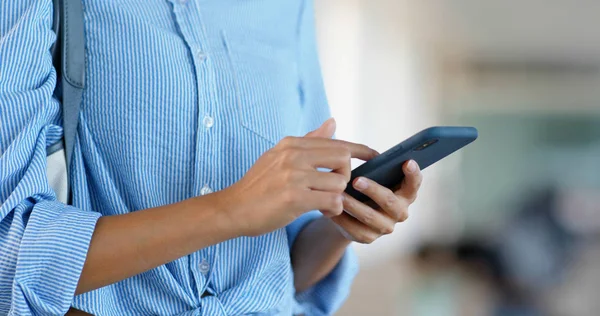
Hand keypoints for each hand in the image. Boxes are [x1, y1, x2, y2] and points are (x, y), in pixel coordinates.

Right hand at [219, 119, 377, 236]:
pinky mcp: (295, 197)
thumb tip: (333, 121)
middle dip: (344, 177)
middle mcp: (293, 155)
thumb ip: (309, 141)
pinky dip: (332, 209)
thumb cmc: (258, 185)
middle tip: (332, 188)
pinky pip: (332, 201)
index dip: (359, 149)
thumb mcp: (279, 156)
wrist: (233, 208)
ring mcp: (294, 175)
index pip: (335, 142)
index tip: (374, 155)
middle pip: (342, 159)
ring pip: (339, 183)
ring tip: (322, 203)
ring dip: (336, 197)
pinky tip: (321, 210)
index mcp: (292, 144)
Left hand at [330, 160, 422, 243]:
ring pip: (369, 216)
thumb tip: (367, 152)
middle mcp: (400, 212)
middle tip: (356, 180)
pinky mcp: (369, 237)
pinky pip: (354, 228)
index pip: (414, 183)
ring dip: (353, 205)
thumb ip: (376, 166)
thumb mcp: (374, 176)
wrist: (353, 215)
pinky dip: (342, 218)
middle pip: (389, 201)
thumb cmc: (366, 188)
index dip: (413, 174)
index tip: (407, 162)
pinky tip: (332, 209)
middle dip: (373, 190)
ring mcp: (386, 227)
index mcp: (405, 194)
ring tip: (339, 195)